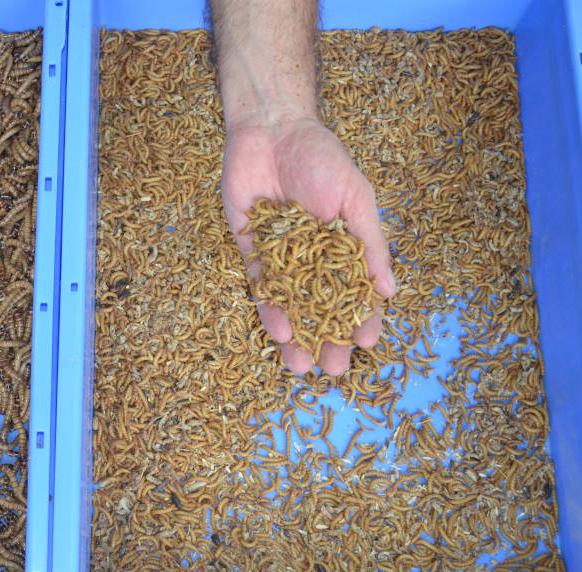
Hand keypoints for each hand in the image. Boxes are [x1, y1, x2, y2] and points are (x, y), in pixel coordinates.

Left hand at [221, 117, 395, 374]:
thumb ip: (370, 244)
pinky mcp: (252, 251)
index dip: (362, 319)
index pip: (356, 292)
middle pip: (321, 308)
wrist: (271, 131)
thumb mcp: (355, 199)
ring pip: (290, 306)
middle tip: (332, 370)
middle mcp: (313, 259)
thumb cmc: (322, 159)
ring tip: (301, 366)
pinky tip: (279, 330)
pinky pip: (261, 286)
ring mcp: (282, 258)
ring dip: (296, 336)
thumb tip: (390, 290)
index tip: (366, 343)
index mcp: (343, 247)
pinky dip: (270, 308)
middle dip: (327, 339)